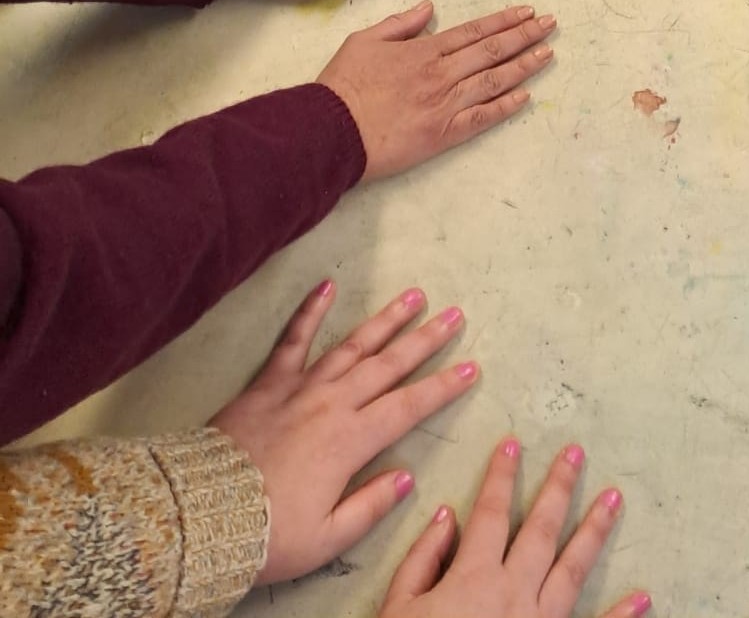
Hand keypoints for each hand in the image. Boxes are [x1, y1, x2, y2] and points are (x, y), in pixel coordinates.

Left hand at [212, 280, 480, 586]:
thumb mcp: (326, 537)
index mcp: (351, 440)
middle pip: (389, 365)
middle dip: (426, 340)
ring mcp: (300, 388)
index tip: (472, 368)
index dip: (443, 386)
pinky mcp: (267, 384)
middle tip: (454, 315)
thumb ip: (370, 506)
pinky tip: (327, 286)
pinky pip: (291, 341)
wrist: (200, 514)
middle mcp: (333, 404)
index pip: (409, 406)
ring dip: (386, 320)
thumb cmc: (267, 531)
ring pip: (352, 346)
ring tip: (414, 296)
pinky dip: (310, 312)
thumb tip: (406, 477)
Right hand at [317, 1, 557, 180]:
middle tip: (550, 25)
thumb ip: (400, 23)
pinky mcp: (443, 134)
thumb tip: (428, 7)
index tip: (527, 12)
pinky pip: (482, 118)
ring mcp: (446, 105)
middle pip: (492, 51)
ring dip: (524, 65)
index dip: (503, 21)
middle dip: (524, 36)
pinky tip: (526, 96)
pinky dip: (506, 106)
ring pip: (494, 81)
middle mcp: (441, 74)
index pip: (474, 31)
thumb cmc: (343, 85)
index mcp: (424, 50)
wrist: (330, 130)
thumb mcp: (364, 40)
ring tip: (547, 53)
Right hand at [379, 439, 648, 617]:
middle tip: (576, 452)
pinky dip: (622, 615)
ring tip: (614, 498)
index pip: (490, 515)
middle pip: (540, 530)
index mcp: (473, 577)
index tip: (512, 444)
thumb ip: (422, 561)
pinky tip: (644, 596)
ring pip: (572, 569)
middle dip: (558, 488)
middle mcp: (512, 592)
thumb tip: (446, 516)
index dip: (500, 477)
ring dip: (594, 531)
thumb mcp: (398, 608)